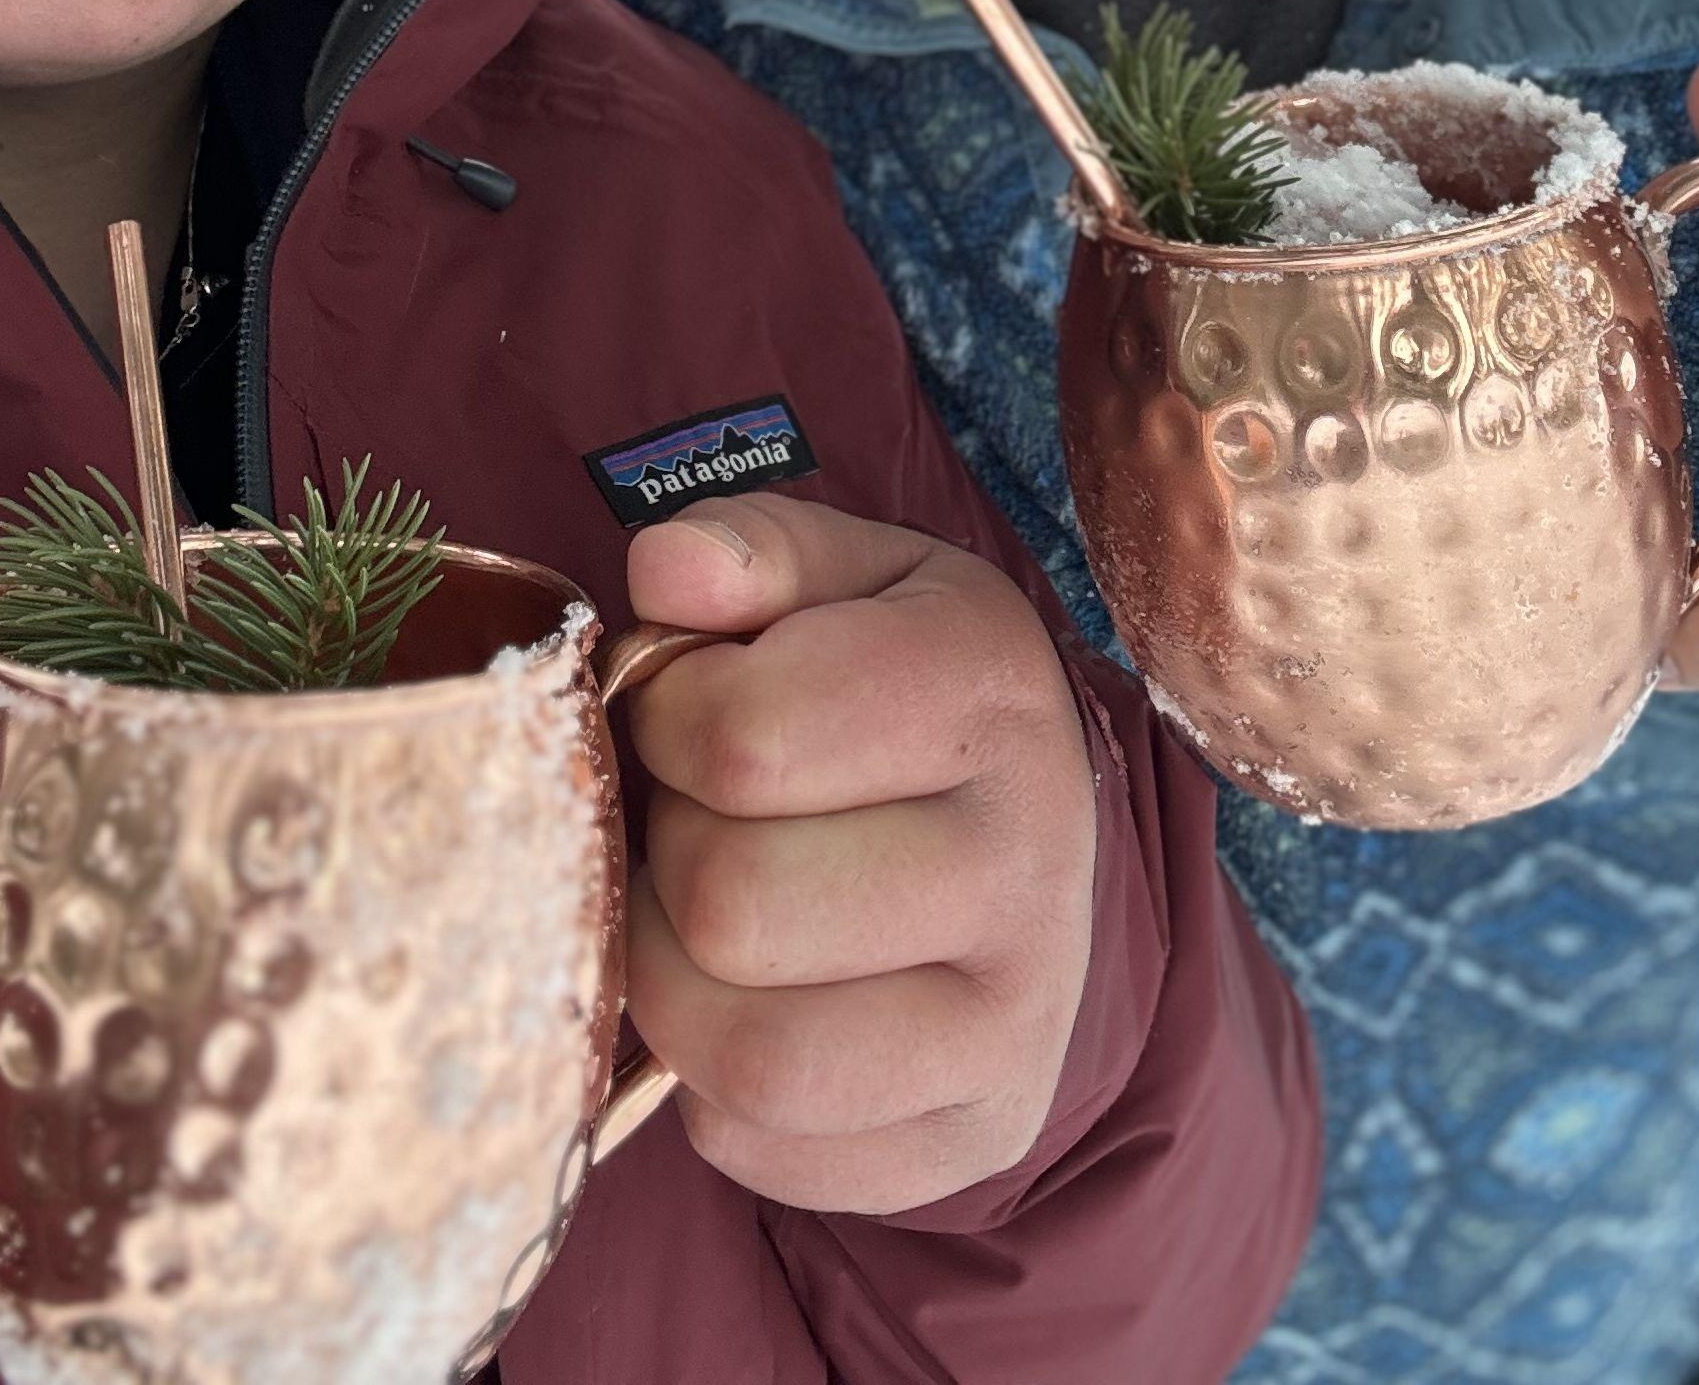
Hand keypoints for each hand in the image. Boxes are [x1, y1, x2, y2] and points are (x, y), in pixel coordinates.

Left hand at [616, 491, 1098, 1214]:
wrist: (1032, 829)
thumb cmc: (898, 685)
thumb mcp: (844, 578)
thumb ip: (748, 551)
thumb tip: (665, 571)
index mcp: (990, 690)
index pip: (744, 738)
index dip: (666, 716)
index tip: (688, 704)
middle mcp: (1030, 861)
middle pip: (732, 904)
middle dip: (668, 849)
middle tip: (696, 814)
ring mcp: (1017, 1022)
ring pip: (745, 1053)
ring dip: (670, 976)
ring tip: (698, 908)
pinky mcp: (977, 1136)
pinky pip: (763, 1148)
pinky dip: (709, 1081)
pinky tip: (749, 995)